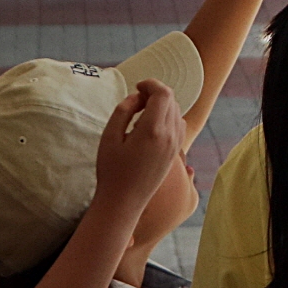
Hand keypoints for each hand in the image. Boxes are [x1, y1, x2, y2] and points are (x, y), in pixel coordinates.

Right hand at [93, 81, 187, 215]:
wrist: (124, 203)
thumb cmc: (112, 171)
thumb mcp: (109, 136)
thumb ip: (123, 110)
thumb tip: (136, 97)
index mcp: (152, 130)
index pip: (163, 94)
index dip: (151, 84)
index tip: (137, 86)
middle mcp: (169, 137)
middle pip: (171, 100)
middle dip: (155, 94)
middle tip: (136, 101)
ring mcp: (175, 146)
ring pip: (176, 112)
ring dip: (162, 106)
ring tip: (140, 114)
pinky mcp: (175, 154)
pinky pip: (178, 126)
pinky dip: (167, 119)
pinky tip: (149, 127)